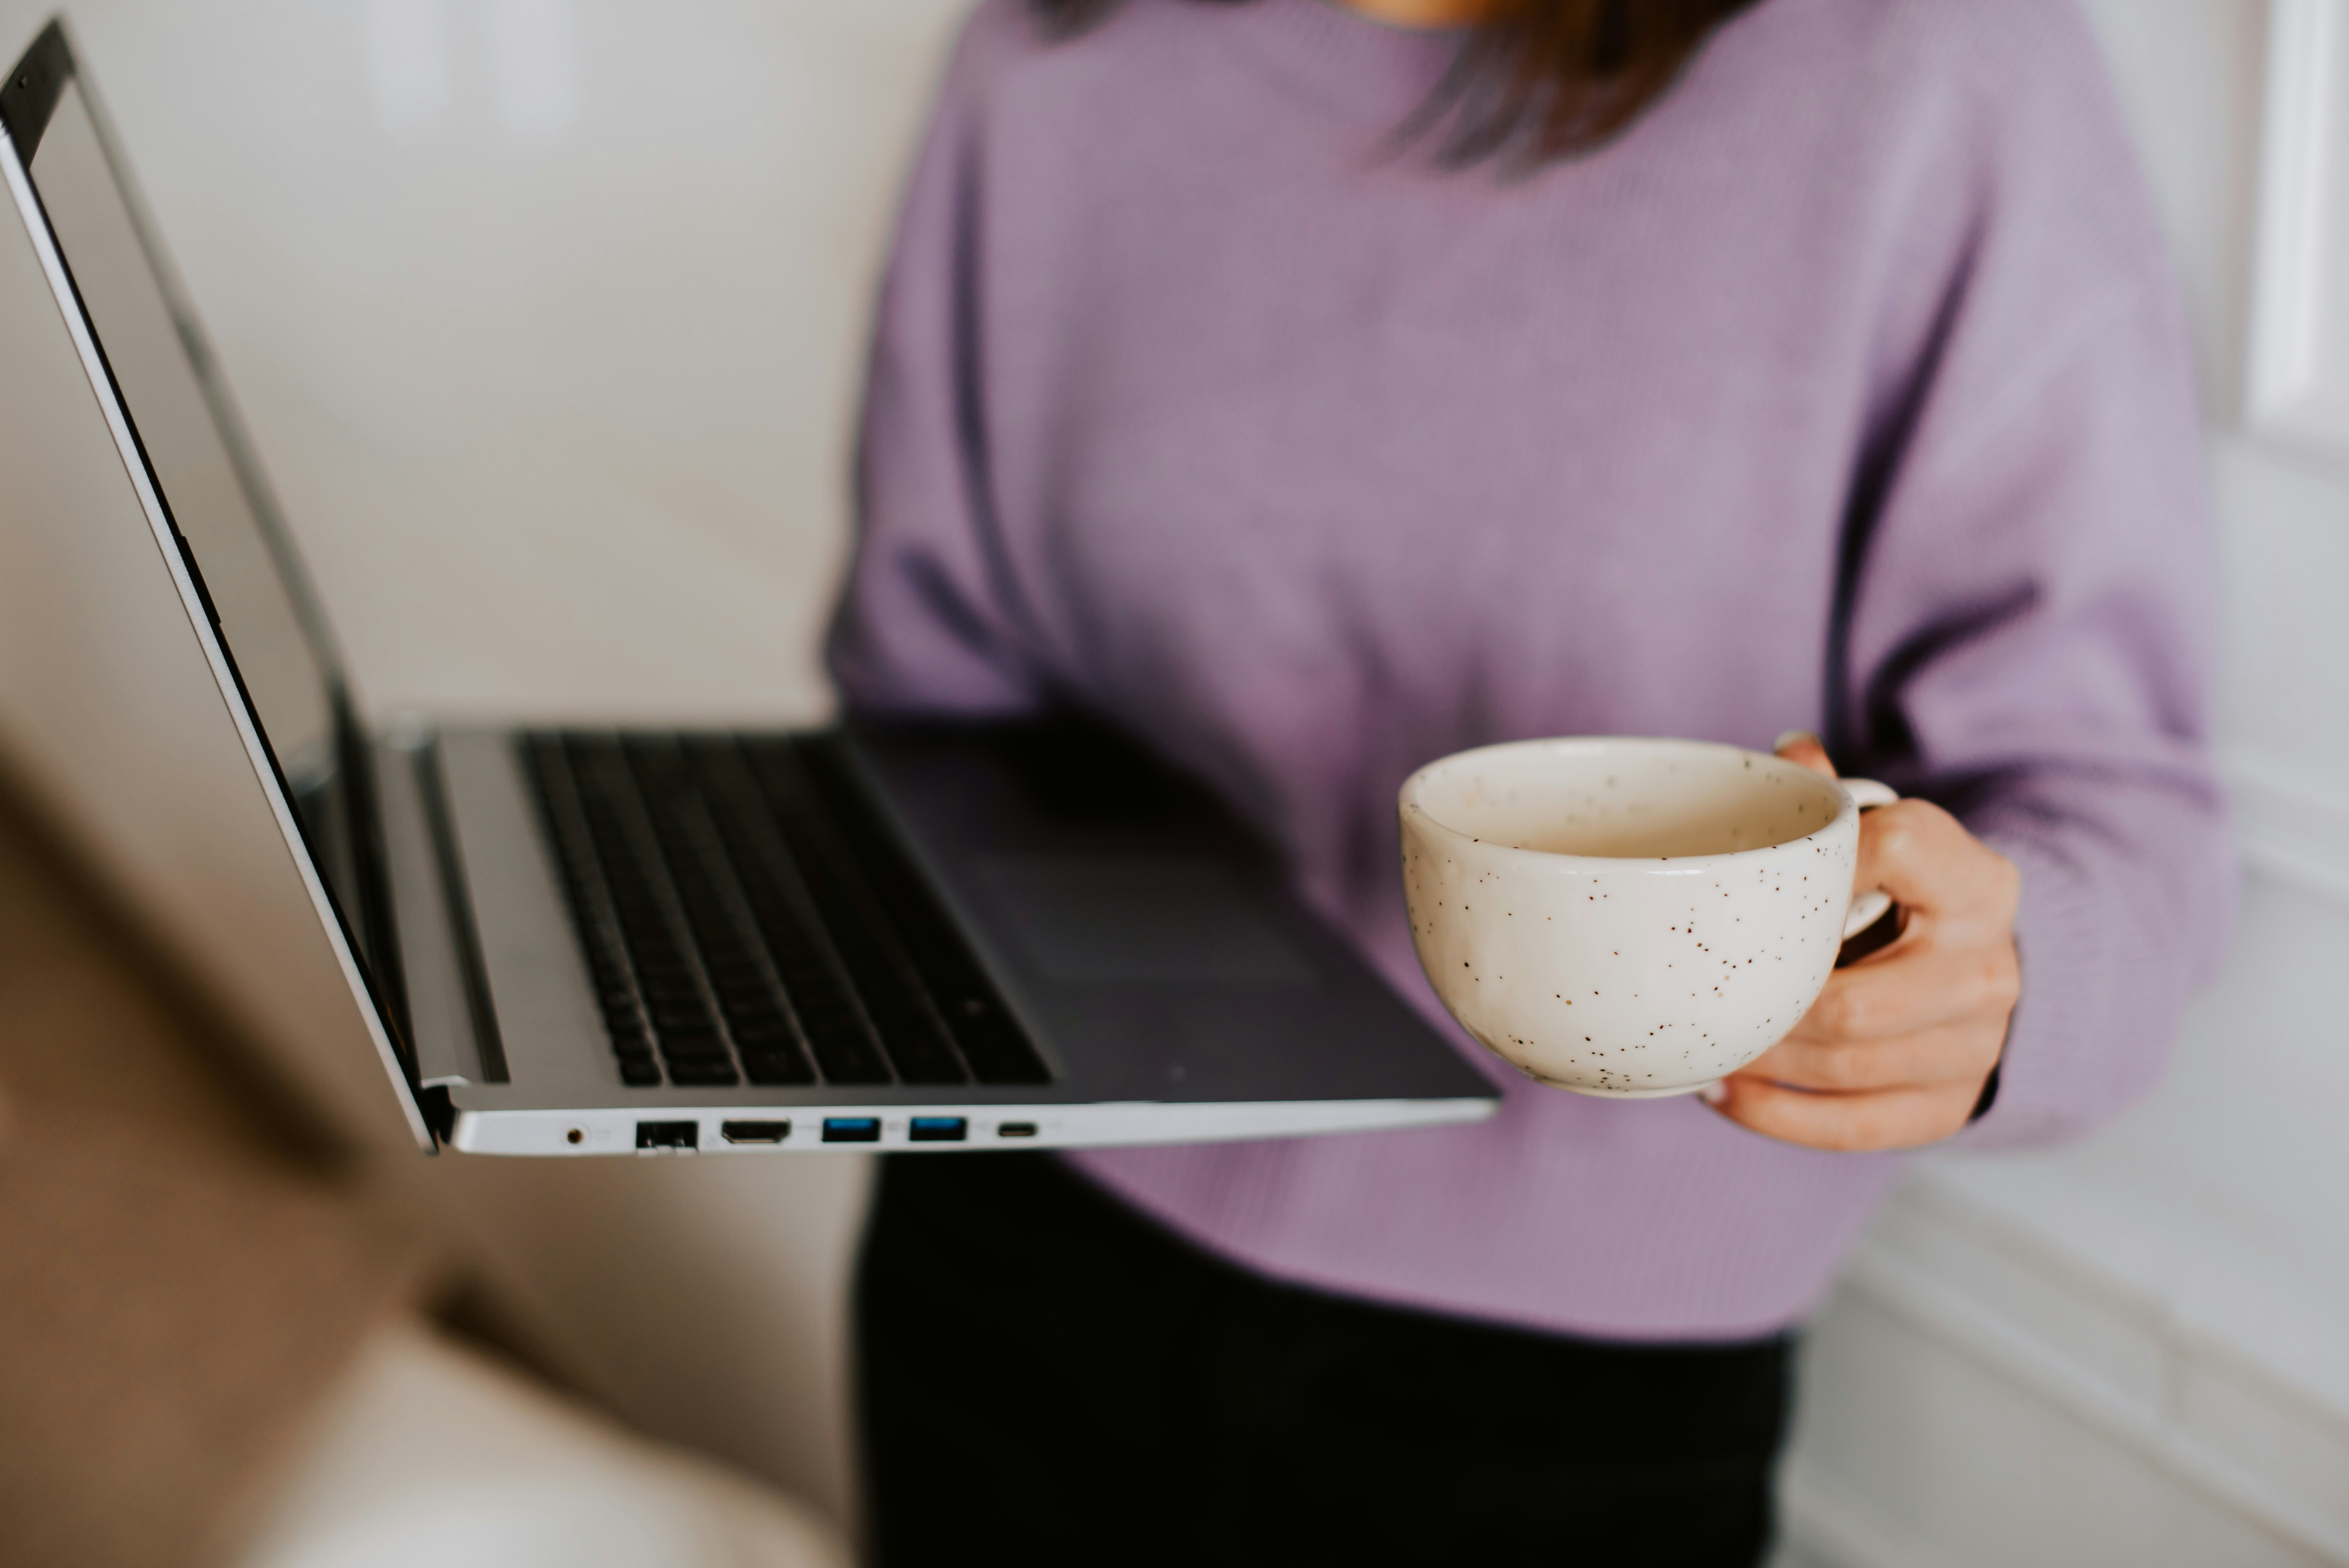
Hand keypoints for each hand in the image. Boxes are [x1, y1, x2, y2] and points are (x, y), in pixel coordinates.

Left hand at [1701, 734, 2018, 1150]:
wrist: (1993, 970)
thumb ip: (1838, 806)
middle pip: (1852, 1001)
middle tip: (1700, 994)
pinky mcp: (1951, 1105)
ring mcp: (1977, 1044)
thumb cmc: (1914, 899)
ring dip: (1762, 1061)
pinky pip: (1853, 1125)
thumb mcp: (1894, 841)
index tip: (1761, 877)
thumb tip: (1786, 751)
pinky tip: (1726, 1092)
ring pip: (1847, 1066)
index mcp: (1977, 882)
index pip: (1899, 848)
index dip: (1823, 860)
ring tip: (1704, 1041)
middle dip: (1767, 1004)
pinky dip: (1777, 1115)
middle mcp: (1988, 967)